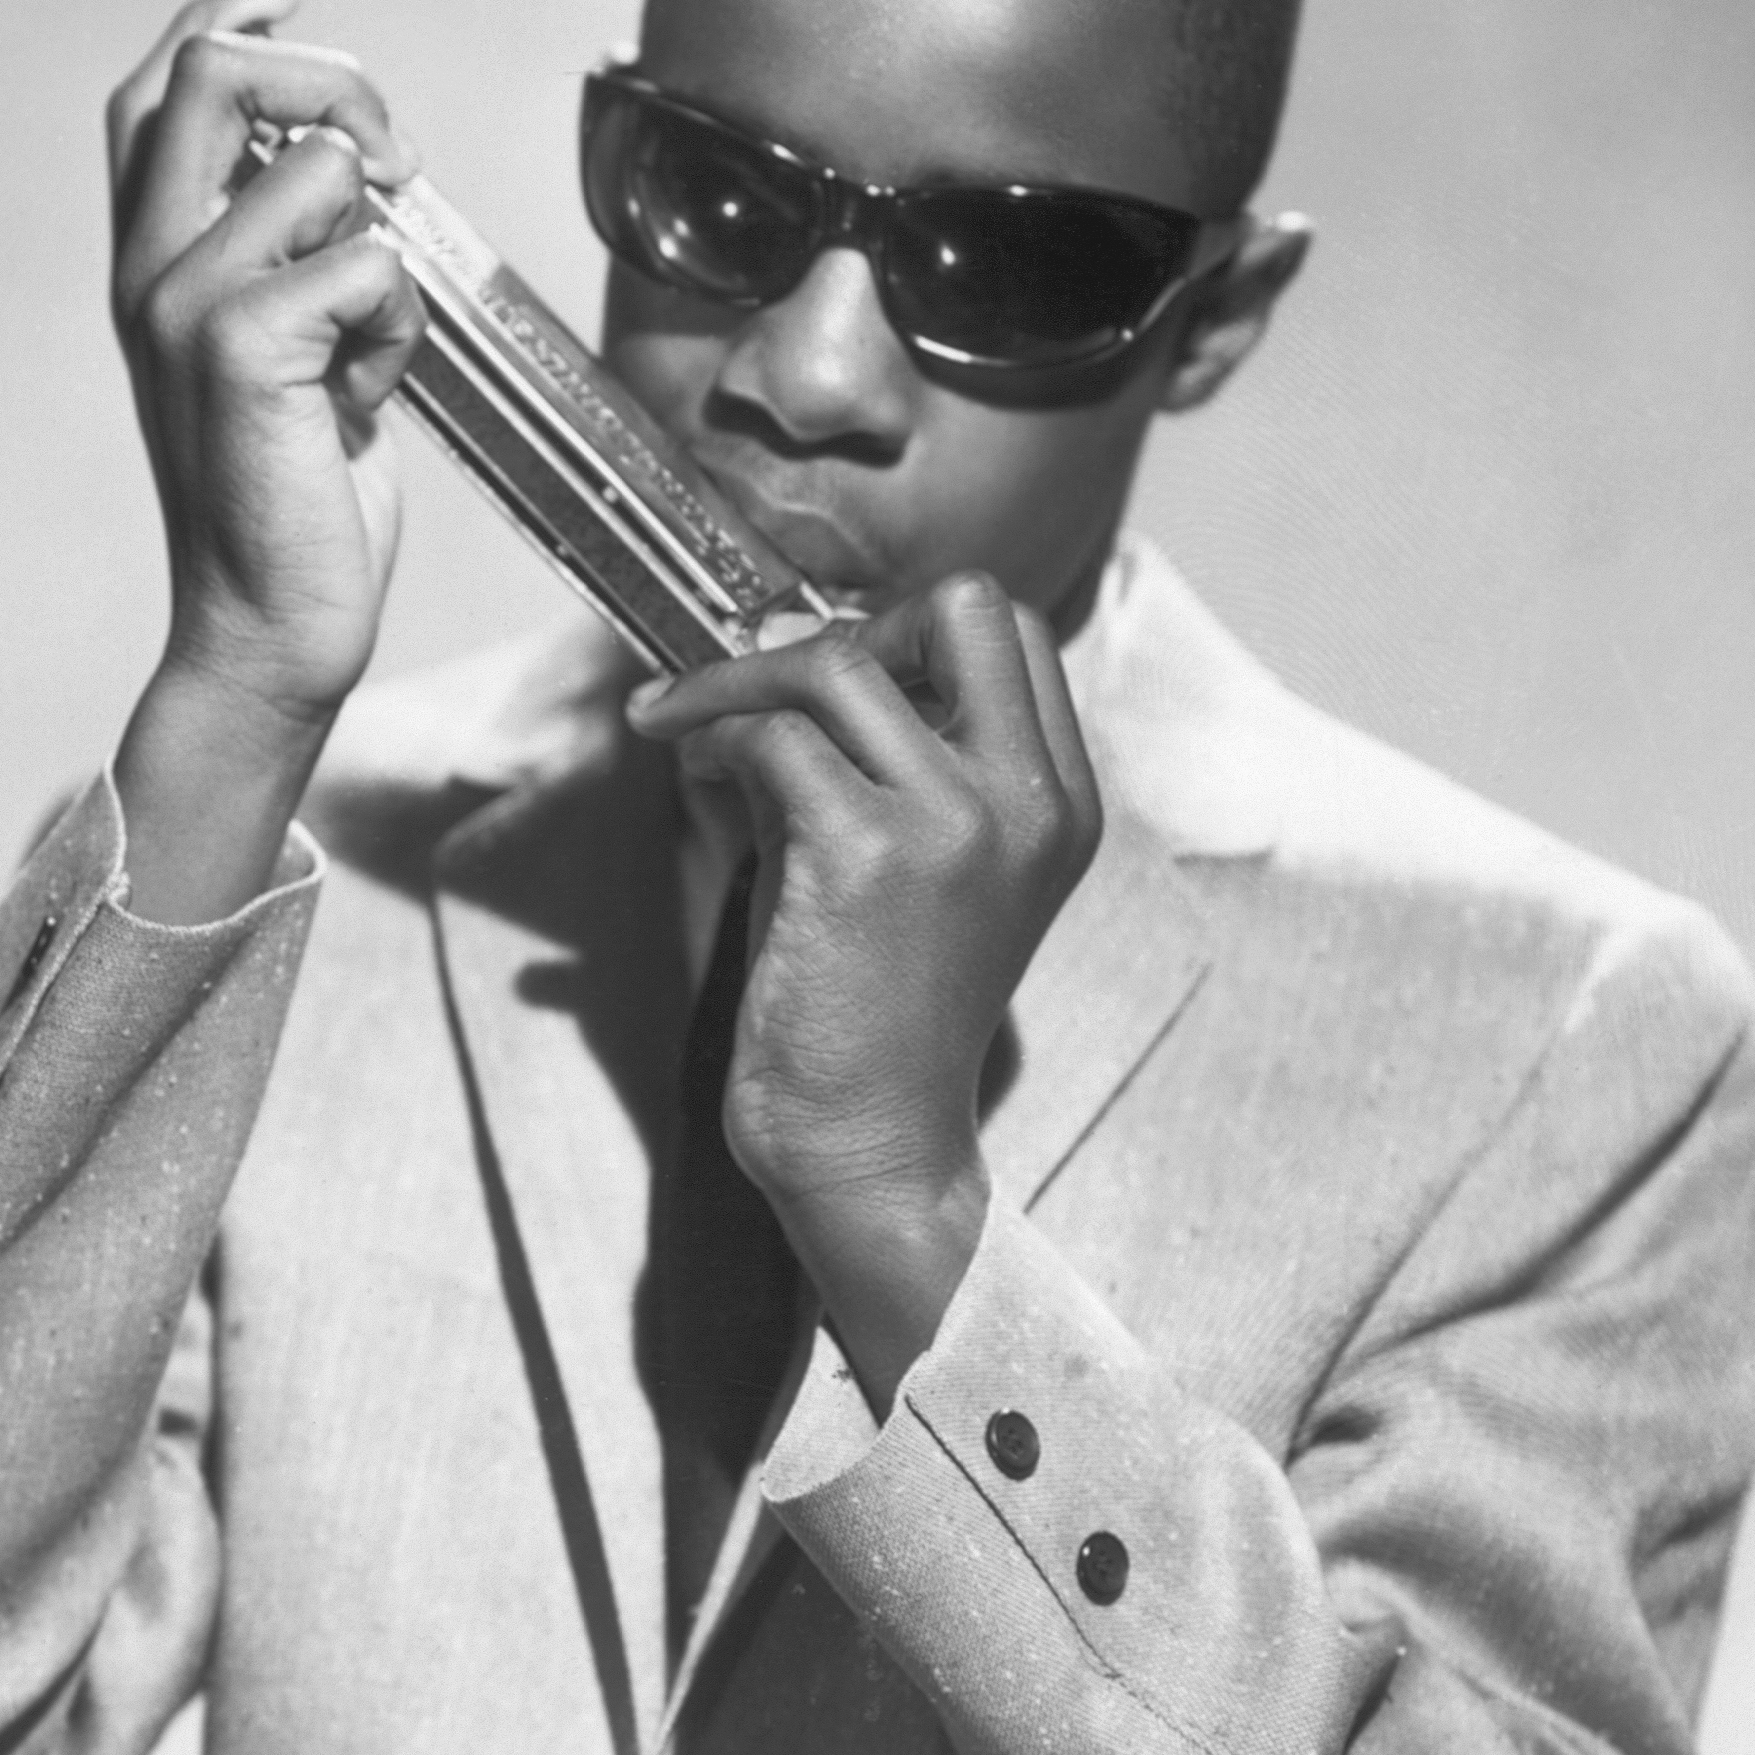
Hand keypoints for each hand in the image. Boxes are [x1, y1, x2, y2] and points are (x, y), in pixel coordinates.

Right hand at [103, 0, 425, 918]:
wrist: (268, 629)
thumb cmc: (292, 501)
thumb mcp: (289, 355)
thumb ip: (290, 259)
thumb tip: (353, 161)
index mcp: (147, 260)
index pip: (158, 87)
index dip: (228, 18)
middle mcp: (146, 267)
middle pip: (216, 74)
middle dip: (332, 81)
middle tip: (396, 161)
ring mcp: (183, 303)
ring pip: (321, 170)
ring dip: (383, 247)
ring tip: (364, 347)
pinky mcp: (244, 346)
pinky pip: (368, 264)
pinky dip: (398, 327)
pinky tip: (366, 396)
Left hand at [629, 575, 1101, 1408]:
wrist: (869, 1150)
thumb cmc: (875, 1017)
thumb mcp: (918, 872)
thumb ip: (883, 764)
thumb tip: (778, 659)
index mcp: (1062, 805)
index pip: (1011, 636)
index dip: (907, 631)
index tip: (825, 679)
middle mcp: (1030, 801)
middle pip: (964, 604)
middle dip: (854, 622)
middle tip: (773, 687)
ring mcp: (957, 821)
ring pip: (839, 660)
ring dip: (743, 680)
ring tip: (692, 729)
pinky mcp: (867, 852)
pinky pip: (772, 736)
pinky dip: (715, 739)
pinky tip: (696, 774)